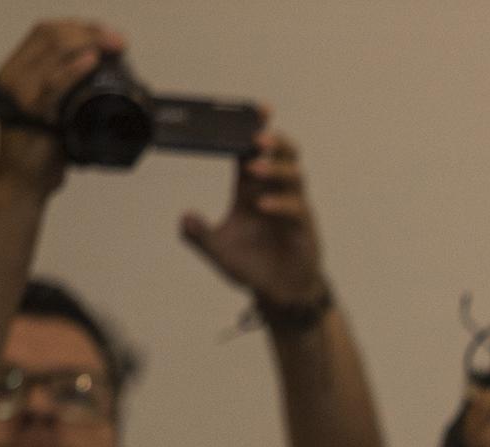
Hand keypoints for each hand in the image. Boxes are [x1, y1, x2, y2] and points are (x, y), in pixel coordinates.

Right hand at [0, 20, 125, 192]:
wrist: (24, 183)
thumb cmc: (42, 151)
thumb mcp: (55, 112)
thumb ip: (68, 92)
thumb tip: (104, 75)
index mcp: (15, 71)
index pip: (43, 32)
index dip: (77, 26)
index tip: (107, 33)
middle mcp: (12, 77)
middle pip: (49, 35)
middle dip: (88, 31)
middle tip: (118, 40)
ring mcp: (18, 93)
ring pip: (51, 51)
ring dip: (88, 43)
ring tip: (113, 45)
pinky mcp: (30, 114)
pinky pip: (53, 85)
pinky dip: (73, 70)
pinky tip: (91, 61)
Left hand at [180, 123, 327, 307]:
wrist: (279, 294)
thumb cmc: (253, 267)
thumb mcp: (218, 251)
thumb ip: (199, 236)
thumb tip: (184, 218)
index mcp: (251, 191)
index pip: (252, 152)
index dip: (253, 131)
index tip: (255, 110)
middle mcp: (274, 194)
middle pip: (283, 155)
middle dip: (273, 141)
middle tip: (257, 136)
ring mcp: (292, 209)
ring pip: (294, 176)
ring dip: (275, 168)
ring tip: (256, 166)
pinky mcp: (304, 228)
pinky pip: (296, 208)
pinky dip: (280, 203)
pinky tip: (263, 205)